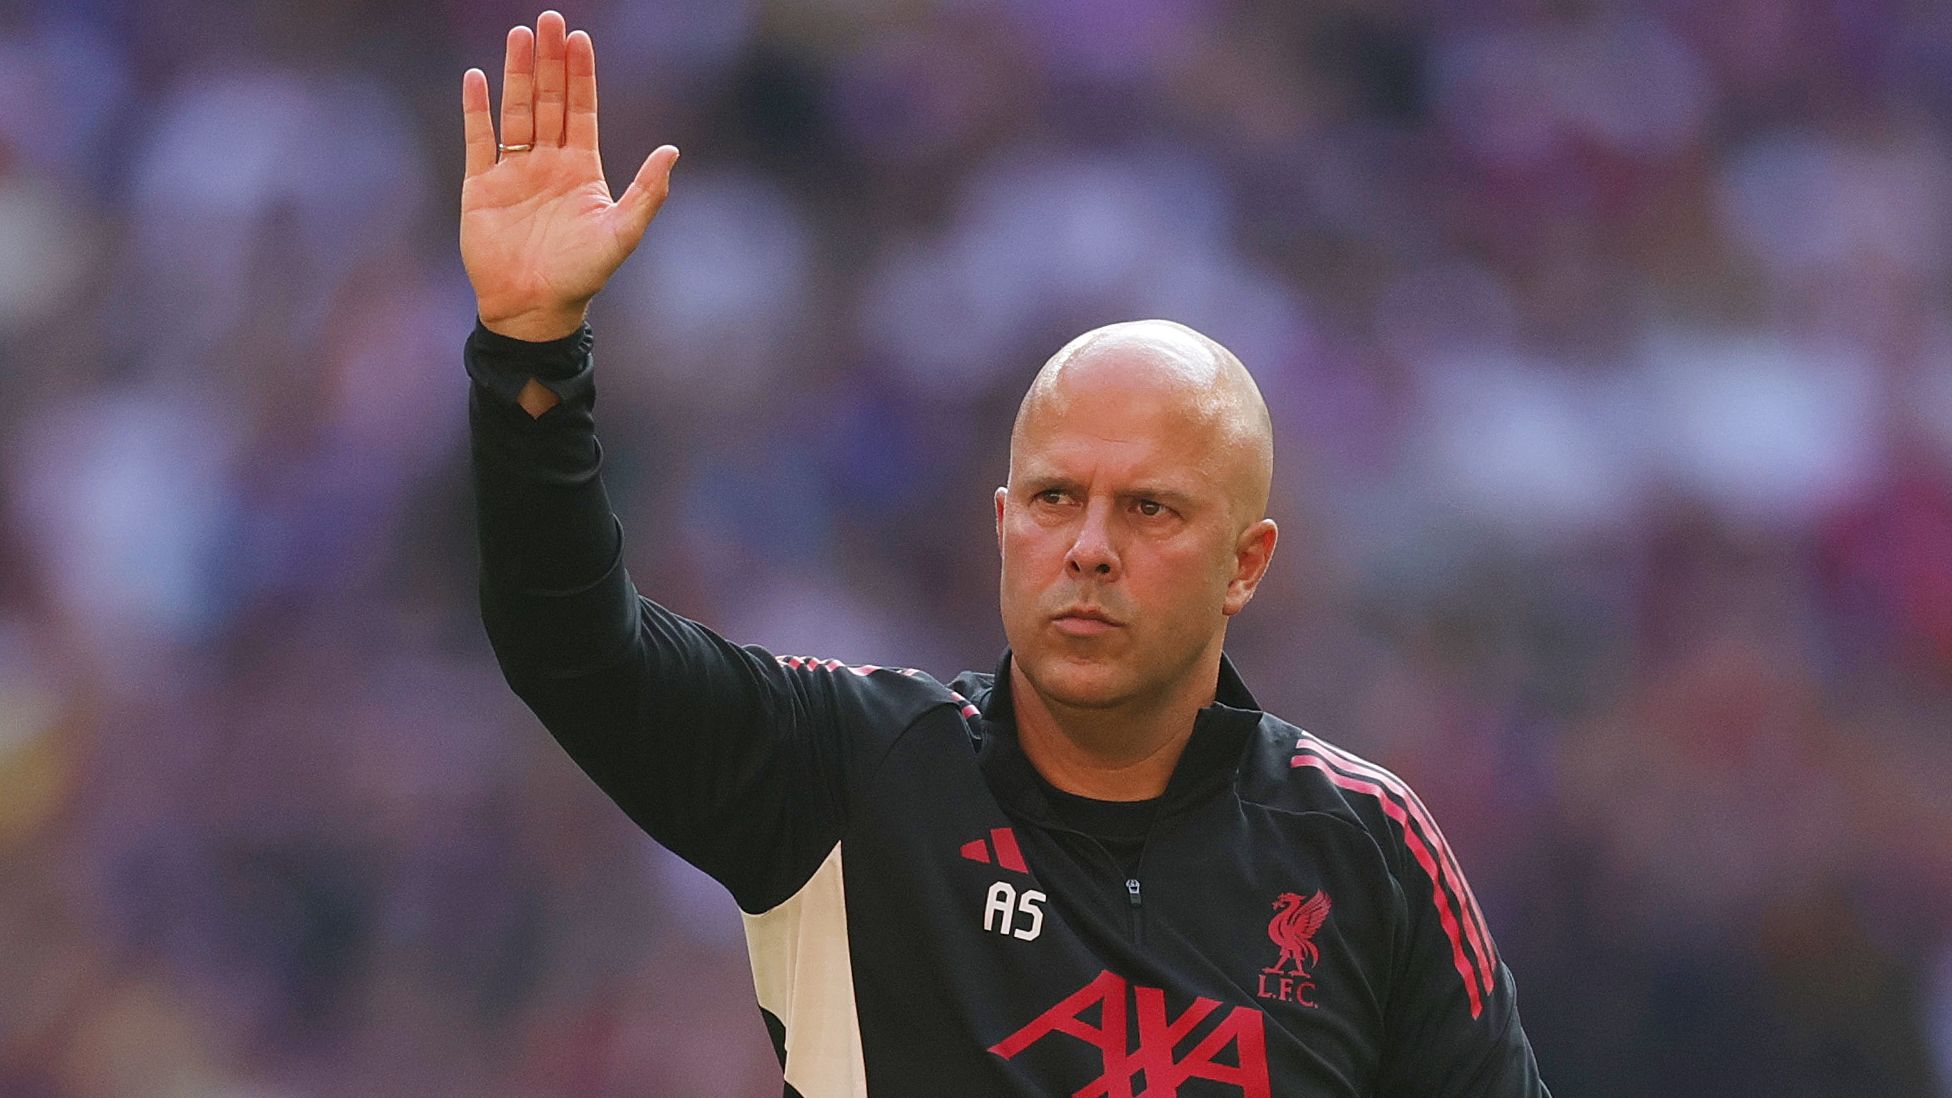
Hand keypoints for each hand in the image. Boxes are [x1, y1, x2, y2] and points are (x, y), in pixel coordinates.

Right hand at [461, 11, 678, 342]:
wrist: (533, 308)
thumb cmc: (581, 276)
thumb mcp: (621, 234)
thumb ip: (647, 193)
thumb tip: (672, 152)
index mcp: (581, 169)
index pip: (582, 110)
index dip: (581, 75)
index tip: (580, 38)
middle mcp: (548, 163)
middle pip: (549, 100)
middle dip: (550, 61)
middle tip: (549, 19)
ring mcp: (515, 172)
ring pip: (516, 111)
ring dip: (517, 74)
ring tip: (519, 36)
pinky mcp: (481, 186)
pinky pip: (479, 140)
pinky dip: (477, 110)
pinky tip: (477, 77)